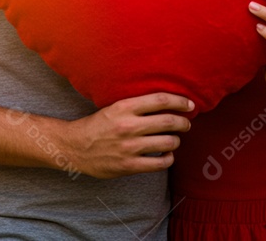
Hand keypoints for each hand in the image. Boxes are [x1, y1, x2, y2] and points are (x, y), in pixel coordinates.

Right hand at [61, 92, 192, 178]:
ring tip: (174, 140)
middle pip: (169, 121)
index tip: (190, 105)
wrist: (75, 147)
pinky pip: (160, 163)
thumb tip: (167, 103)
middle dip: (184, 123)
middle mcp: (129, 126)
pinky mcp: (129, 165)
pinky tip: (167, 155)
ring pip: (168, 142)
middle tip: (186, 124)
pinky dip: (169, 158)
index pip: (161, 100)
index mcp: (125, 107)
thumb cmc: (98, 125)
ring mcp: (129, 147)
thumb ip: (137, 105)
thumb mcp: (115, 107)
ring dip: (176, 141)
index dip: (180, 102)